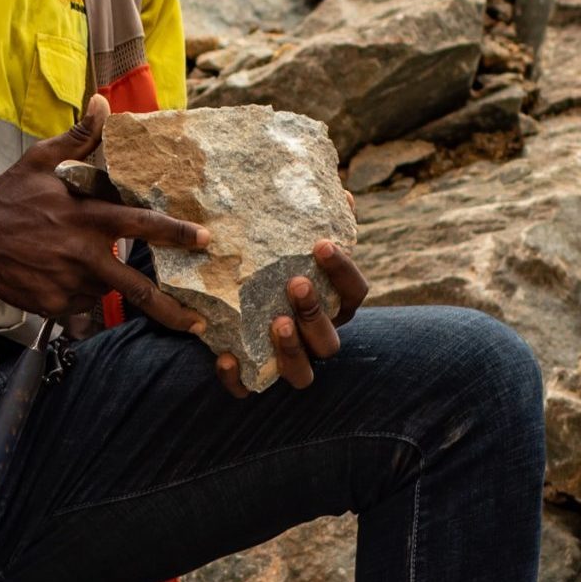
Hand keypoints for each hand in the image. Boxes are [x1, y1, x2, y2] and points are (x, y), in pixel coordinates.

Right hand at [0, 94, 209, 334]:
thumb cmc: (8, 197)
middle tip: (197, 321)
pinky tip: (59, 274)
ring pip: (105, 290)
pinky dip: (79, 293)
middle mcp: (83, 254)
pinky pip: (79, 303)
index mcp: (87, 217)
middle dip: (172, 308)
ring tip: (80, 262)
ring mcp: (68, 283)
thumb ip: (79, 138)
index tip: (206, 240)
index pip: (143, 224)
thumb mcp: (41, 159)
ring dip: (106, 281)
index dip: (177, 233)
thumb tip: (102, 103)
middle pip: (137, 287)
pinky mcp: (52, 304)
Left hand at [215, 238, 368, 398]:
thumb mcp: (288, 244)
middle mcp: (315, 337)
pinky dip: (239, 378)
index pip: (355, 293)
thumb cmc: (273, 266)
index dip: (343, 271)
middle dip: (316, 313)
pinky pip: (250, 388)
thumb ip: (310, 222)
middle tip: (295, 283)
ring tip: (275, 322)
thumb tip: (341, 193)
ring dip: (292, 351)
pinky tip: (225, 357)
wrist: (230, 300)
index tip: (320, 243)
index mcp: (333, 305)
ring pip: (303, 374)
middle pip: (331, 340)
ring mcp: (287, 361)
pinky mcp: (253, 375)